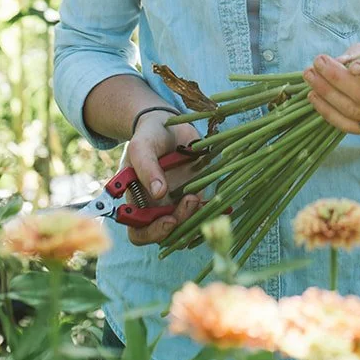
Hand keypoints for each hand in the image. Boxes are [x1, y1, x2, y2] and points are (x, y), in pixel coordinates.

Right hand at [125, 113, 204, 246]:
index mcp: (137, 203)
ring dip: (195, 218)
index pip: (139, 233)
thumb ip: (146, 168)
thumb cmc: (149, 137)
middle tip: (190, 200)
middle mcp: (157, 209)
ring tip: (198, 196)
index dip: (152, 233)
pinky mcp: (196, 196)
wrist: (169, 125)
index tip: (168, 220)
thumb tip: (159, 193)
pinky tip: (222, 207)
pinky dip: (212, 213)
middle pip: (168, 234)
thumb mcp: (142, 147)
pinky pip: (204, 213)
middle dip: (180, 223)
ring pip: (188, 227)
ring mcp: (178, 205)